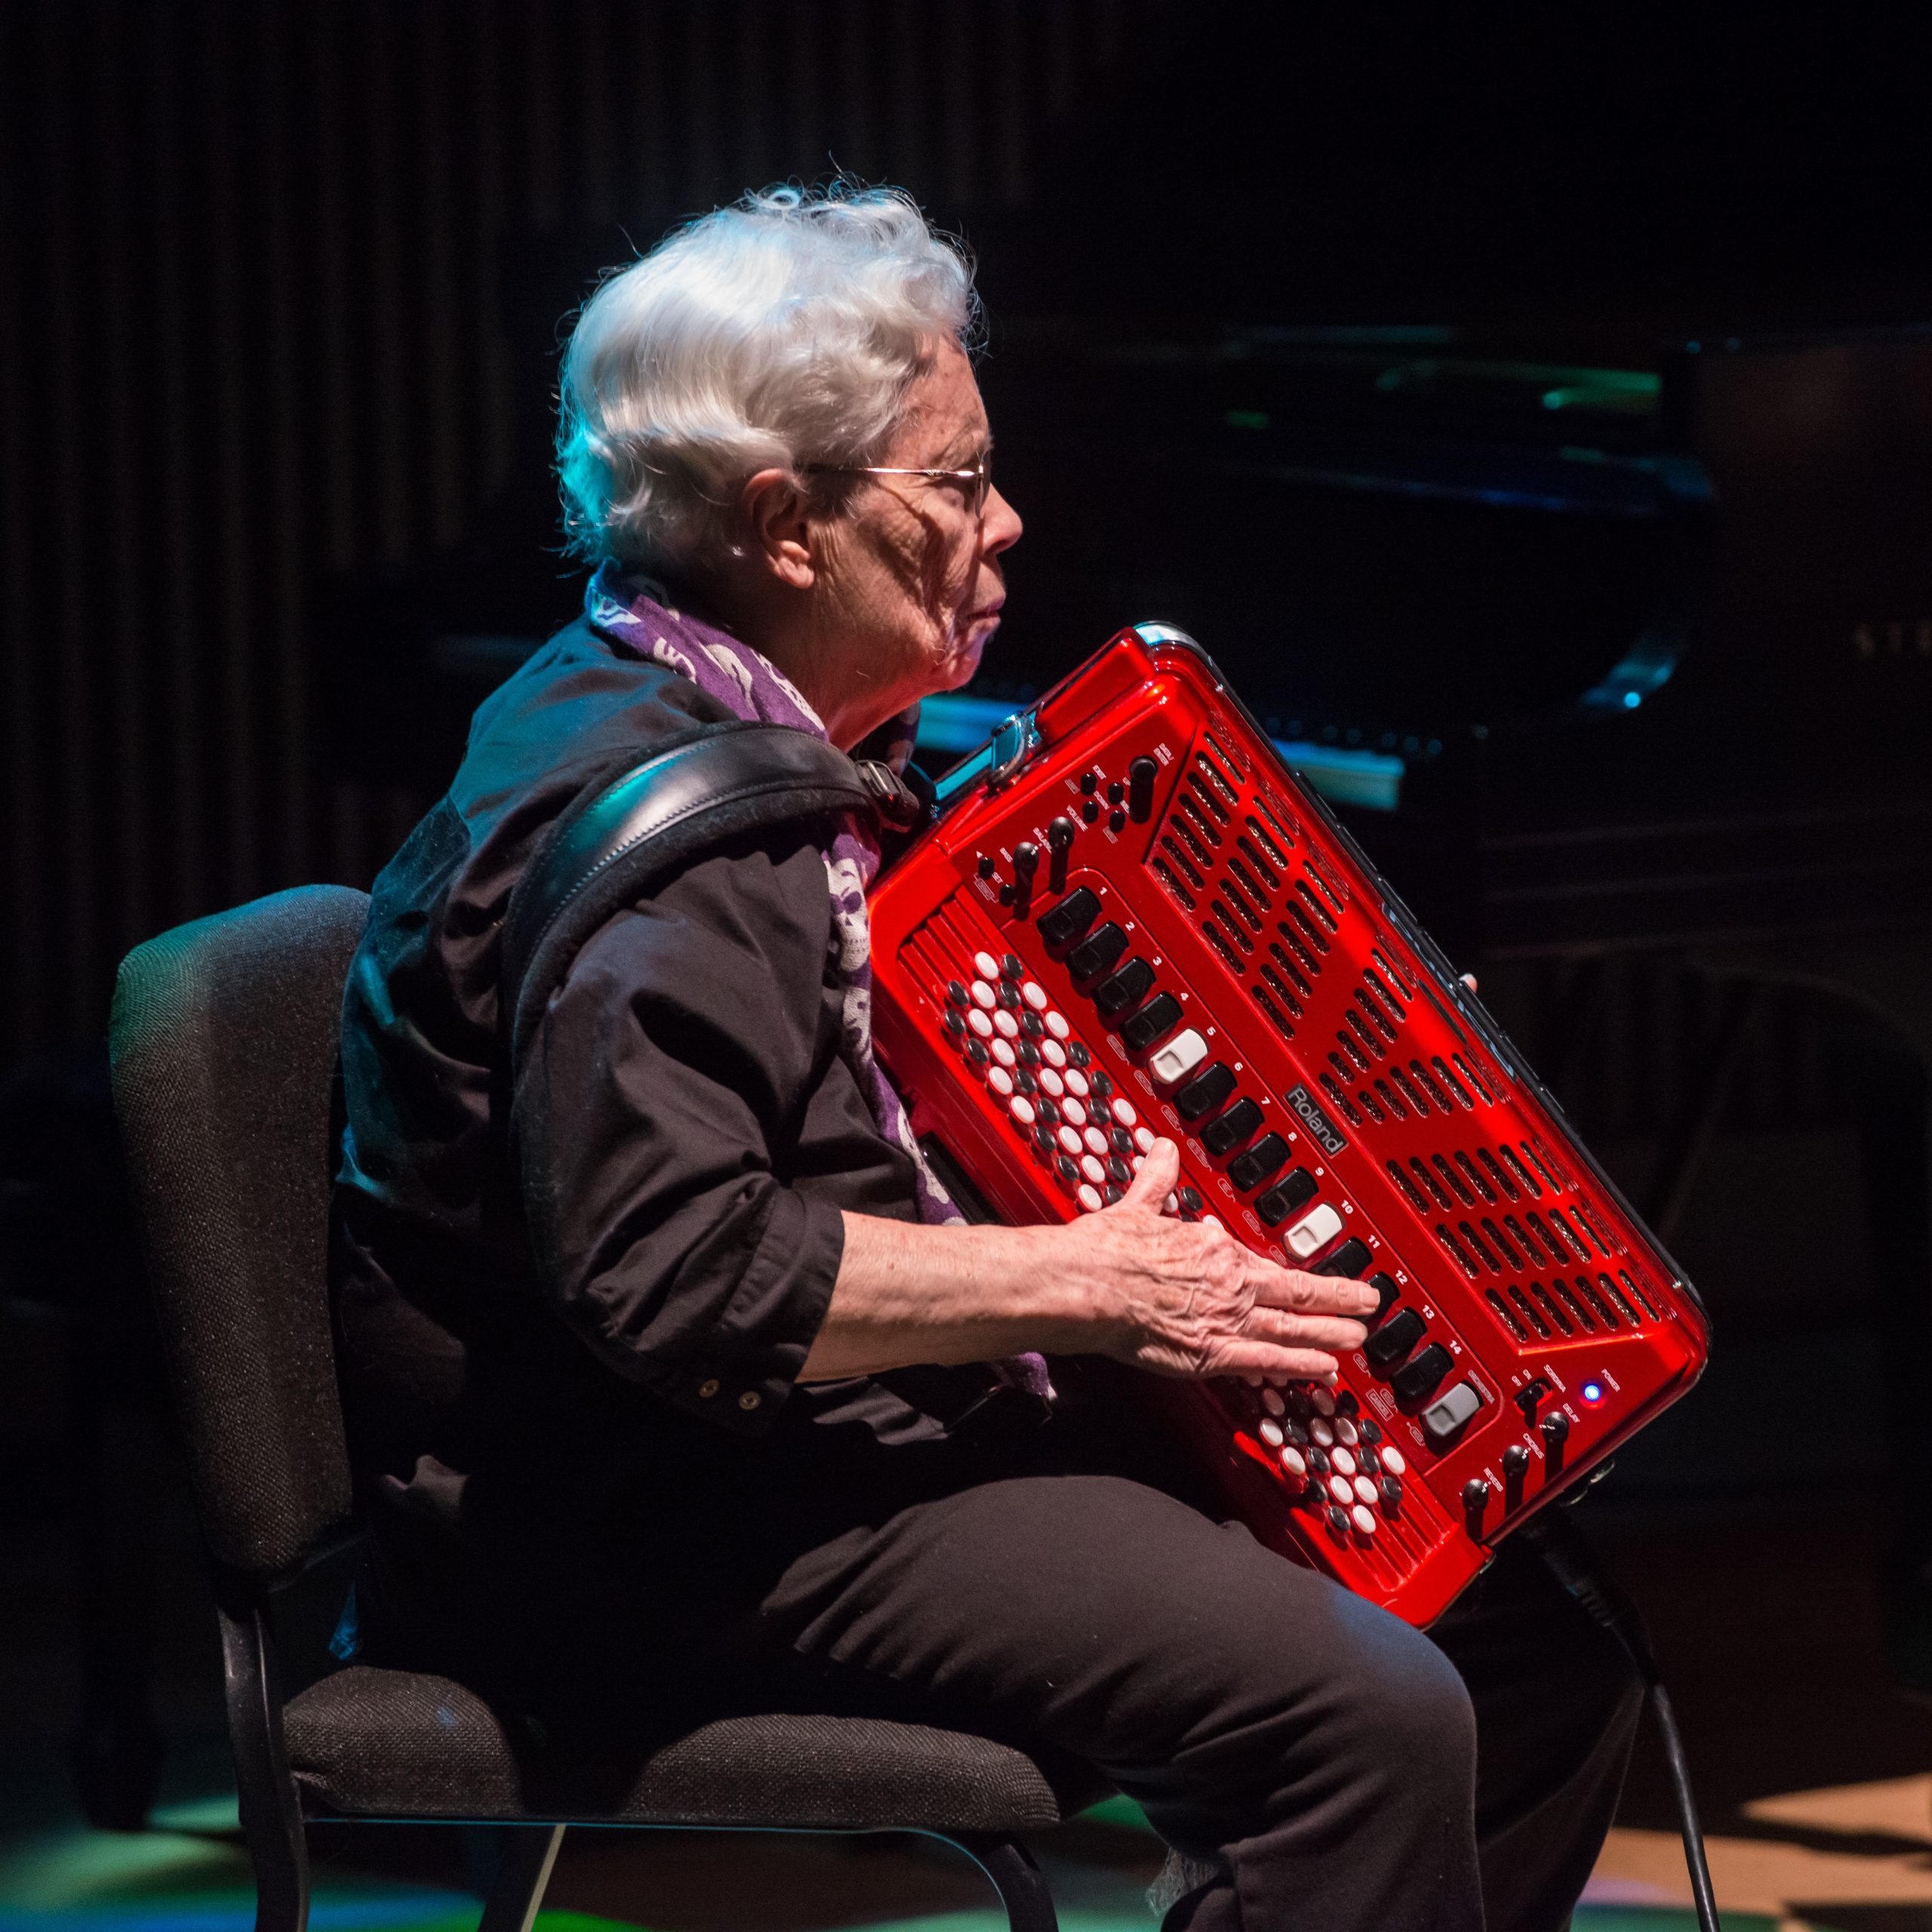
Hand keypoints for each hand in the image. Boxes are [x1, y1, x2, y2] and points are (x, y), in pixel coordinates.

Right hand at [1064, 1140, 1375, 1382]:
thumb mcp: (1138, 1206)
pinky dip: (1300, 1366)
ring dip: (1331, 1332)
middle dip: (1337, 1299)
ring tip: (1358, 1339)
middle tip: (1368, 1304)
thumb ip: (1157, 1181)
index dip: (1292, 1272)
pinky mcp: (1212, 1353)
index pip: (1263, 1262)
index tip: (1310, 1275)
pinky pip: (1269, 1362)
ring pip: (1293, 1328)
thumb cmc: (1106, 1251)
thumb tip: (1162, 1153)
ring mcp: (1226, 1319)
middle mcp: (1230, 1282)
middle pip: (1297, 1292)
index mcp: (1213, 1247)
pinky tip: (1323, 1371)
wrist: (1089, 1284)